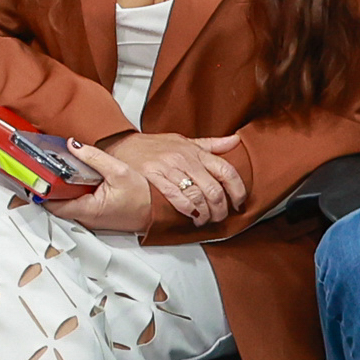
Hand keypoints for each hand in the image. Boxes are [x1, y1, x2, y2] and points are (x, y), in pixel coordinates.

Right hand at [50, 132, 245, 233]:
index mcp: (195, 151)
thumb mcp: (183, 140)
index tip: (239, 202)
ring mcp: (169, 168)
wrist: (120, 142)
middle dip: (221, 208)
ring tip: (204, 219)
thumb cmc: (152, 145)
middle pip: (214, 189)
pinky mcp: (153, 177)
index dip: (238, 189)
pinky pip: (176, 196)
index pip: (226, 170)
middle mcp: (185, 159)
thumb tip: (235, 141)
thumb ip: (211, 144)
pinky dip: (187, 209)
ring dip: (205, 213)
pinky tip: (190, 215)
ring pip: (197, 195)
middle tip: (220, 217)